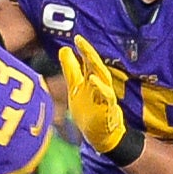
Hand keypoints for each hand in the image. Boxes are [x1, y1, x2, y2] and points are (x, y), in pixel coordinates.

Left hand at [57, 36, 138, 161]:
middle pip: (95, 65)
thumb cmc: (90, 109)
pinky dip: (101, 88)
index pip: (88, 62)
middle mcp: (100, 85)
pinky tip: (93, 80)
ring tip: (87, 54)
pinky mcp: (108, 109)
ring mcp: (105, 96)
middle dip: (88, 52)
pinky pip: (106, 96)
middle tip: (80, 40)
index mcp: (92, 79)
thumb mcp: (76, 87)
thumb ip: (71, 69)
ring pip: (103, 78)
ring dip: (95, 66)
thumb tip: (64, 49)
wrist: (101, 135)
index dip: (83, 50)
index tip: (76, 37)